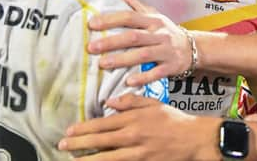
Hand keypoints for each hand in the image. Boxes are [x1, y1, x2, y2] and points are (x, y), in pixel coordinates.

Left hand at [58, 94, 219, 160]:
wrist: (194, 138)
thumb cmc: (173, 120)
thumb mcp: (152, 103)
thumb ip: (130, 101)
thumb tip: (108, 103)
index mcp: (132, 118)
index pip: (102, 124)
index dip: (84, 128)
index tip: (70, 130)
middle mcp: (132, 135)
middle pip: (99, 141)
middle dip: (78, 143)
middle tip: (62, 145)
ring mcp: (137, 152)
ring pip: (106, 157)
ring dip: (87, 158)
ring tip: (73, 159)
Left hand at [88, 0, 190, 86]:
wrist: (193, 48)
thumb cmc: (167, 31)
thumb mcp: (154, 15)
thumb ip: (134, 4)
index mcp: (152, 20)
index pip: (129, 16)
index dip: (110, 19)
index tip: (92, 24)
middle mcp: (159, 34)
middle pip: (133, 36)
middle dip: (111, 42)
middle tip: (91, 47)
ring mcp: (166, 50)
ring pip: (143, 54)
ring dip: (122, 59)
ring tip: (103, 64)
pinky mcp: (171, 66)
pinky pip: (156, 72)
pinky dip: (143, 77)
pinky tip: (128, 81)